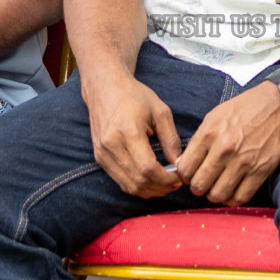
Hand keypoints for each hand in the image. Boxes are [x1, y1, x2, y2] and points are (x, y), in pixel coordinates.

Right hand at [83, 70, 183, 198]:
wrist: (105, 88)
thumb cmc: (134, 96)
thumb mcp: (160, 111)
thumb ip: (171, 138)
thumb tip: (180, 163)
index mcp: (128, 132)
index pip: (148, 168)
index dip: (166, 179)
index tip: (179, 178)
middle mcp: (112, 146)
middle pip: (138, 181)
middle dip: (160, 187)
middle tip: (175, 184)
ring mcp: (102, 153)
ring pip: (128, 185)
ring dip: (149, 190)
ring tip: (165, 185)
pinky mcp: (99, 157)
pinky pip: (119, 181)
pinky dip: (137, 186)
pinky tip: (150, 182)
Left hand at [175, 84, 279, 205]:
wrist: (279, 105)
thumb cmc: (246, 108)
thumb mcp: (215, 115)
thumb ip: (199, 139)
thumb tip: (185, 162)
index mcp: (209, 133)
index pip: (185, 168)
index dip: (183, 175)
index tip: (189, 174)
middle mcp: (224, 149)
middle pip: (199, 185)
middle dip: (197, 187)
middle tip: (202, 182)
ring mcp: (243, 162)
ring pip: (217, 195)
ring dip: (214, 194)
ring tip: (216, 187)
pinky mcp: (260, 171)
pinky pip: (240, 197)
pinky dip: (232, 199)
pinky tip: (231, 192)